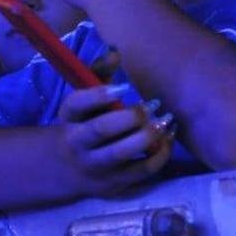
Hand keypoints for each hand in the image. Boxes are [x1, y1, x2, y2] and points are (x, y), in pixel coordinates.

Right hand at [58, 83, 173, 195]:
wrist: (66, 168)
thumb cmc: (82, 123)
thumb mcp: (82, 99)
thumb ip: (97, 73)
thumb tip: (115, 50)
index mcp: (69, 119)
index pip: (77, 103)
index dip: (99, 94)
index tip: (123, 88)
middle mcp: (78, 145)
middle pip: (101, 130)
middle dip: (130, 116)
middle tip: (151, 105)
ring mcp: (96, 168)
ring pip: (123, 153)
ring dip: (149, 135)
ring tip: (165, 120)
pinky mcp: (115, 185)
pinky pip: (143, 170)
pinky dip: (161, 153)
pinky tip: (168, 136)